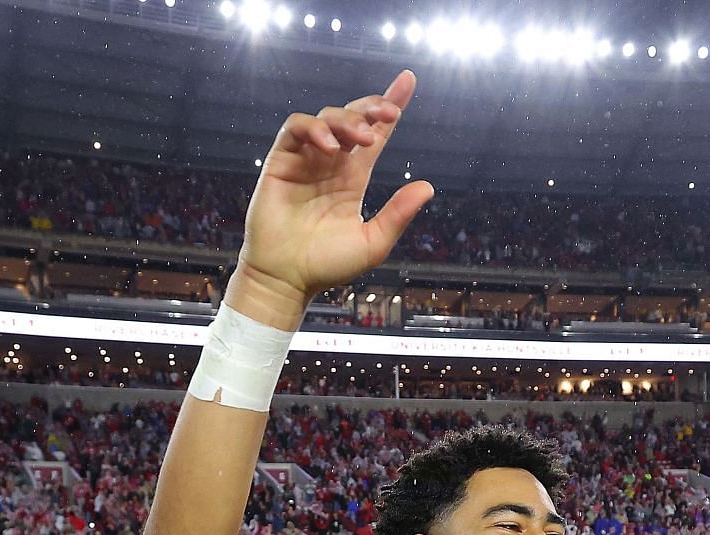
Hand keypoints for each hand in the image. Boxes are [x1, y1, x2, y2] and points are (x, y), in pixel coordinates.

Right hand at [234, 71, 433, 313]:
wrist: (287, 279)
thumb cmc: (327, 266)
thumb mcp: (373, 243)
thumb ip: (398, 214)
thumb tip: (428, 186)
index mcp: (354, 177)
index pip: (375, 134)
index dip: (391, 105)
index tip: (408, 80)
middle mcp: (331, 163)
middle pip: (352, 117)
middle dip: (370, 107)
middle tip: (387, 116)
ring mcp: (305, 160)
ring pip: (326, 118)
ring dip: (345, 120)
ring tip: (357, 140)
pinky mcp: (281, 162)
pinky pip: (295, 129)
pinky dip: (312, 128)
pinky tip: (328, 146)